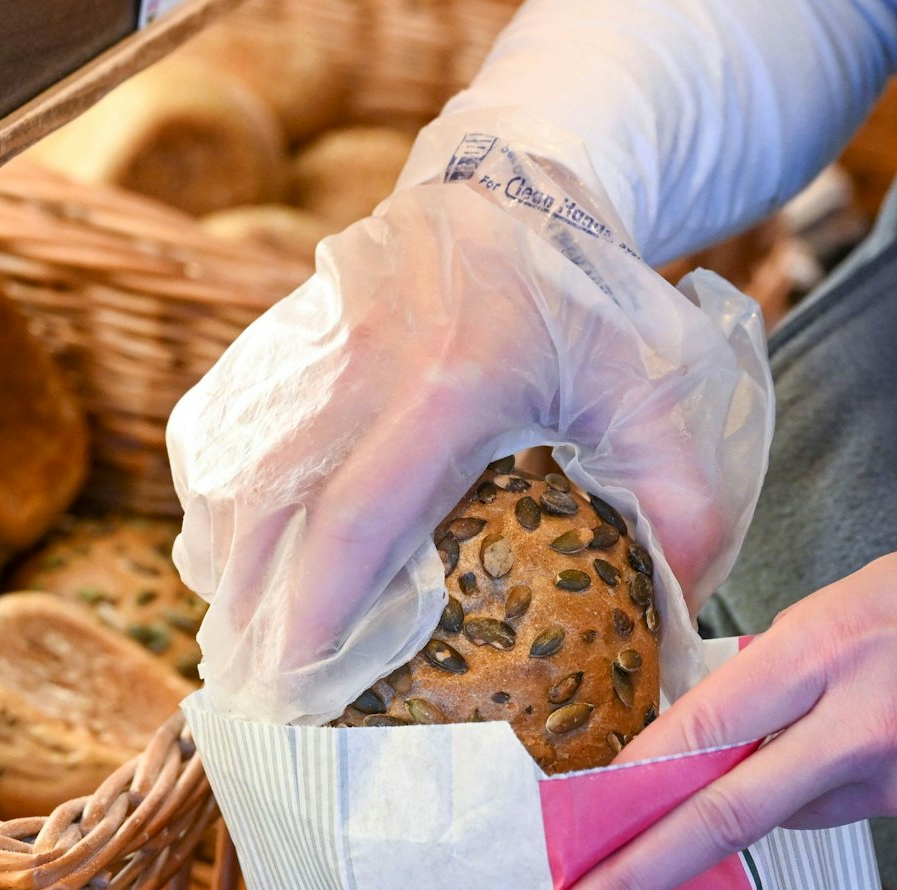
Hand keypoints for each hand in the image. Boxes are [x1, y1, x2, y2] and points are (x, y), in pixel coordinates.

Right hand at [168, 163, 769, 722]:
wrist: (504, 188)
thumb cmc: (584, 301)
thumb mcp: (660, 387)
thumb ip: (685, 500)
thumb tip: (682, 615)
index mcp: (447, 386)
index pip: (354, 521)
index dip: (314, 612)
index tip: (295, 686)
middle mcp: (353, 371)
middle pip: (265, 518)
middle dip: (250, 616)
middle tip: (258, 694)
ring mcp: (295, 356)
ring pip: (224, 487)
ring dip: (225, 572)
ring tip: (242, 641)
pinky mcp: (265, 348)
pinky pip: (211, 449)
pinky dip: (213, 515)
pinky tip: (234, 564)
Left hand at [544, 532, 896, 889]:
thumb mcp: (851, 601)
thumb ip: (774, 669)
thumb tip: (702, 735)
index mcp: (831, 650)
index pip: (698, 734)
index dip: (625, 795)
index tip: (570, 842)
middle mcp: (867, 727)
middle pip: (724, 819)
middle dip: (635, 880)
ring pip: (796, 813)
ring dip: (778, 788)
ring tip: (846, 718)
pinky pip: (866, 811)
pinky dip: (857, 784)